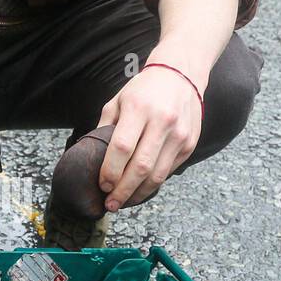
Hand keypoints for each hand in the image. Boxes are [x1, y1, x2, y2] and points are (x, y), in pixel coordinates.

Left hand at [96, 67, 202, 210]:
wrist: (181, 76)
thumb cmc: (142, 90)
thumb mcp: (117, 100)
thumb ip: (104, 126)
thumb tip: (90, 156)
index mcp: (138, 109)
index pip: (122, 147)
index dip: (110, 171)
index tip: (101, 185)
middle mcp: (162, 122)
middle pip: (141, 166)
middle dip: (123, 190)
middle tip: (110, 204)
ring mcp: (179, 135)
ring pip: (158, 174)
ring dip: (139, 194)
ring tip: (123, 202)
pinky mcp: (190, 144)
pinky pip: (169, 171)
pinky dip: (153, 184)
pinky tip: (140, 190)